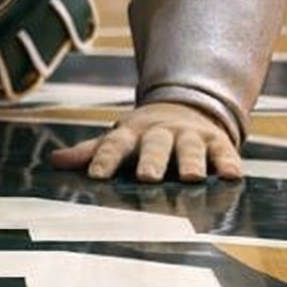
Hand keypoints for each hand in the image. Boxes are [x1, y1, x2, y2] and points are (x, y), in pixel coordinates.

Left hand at [48, 102, 241, 182]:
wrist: (185, 108)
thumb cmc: (144, 136)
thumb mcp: (118, 139)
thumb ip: (89, 152)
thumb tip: (54, 160)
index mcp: (132, 133)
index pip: (115, 145)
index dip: (104, 159)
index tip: (96, 177)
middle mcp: (161, 132)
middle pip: (155, 146)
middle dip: (151, 160)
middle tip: (147, 177)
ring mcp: (190, 135)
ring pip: (190, 148)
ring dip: (191, 161)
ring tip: (192, 177)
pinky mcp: (217, 141)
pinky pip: (225, 152)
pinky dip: (229, 163)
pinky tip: (232, 176)